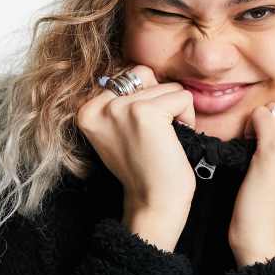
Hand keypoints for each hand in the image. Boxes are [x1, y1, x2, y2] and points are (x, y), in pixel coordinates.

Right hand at [76, 64, 196, 250]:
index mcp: (86, 110)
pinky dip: (188, 117)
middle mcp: (99, 106)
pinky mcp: (145, 112)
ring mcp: (120, 107)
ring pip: (166, 85)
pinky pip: (182, 96)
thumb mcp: (118, 131)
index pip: (127, 77)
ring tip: (164, 140)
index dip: (146, 102)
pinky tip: (175, 140)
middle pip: (146, 76)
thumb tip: (144, 72)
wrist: (152, 203)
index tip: (140, 136)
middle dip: (161, 102)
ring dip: (175, 111)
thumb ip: (121, 100)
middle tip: (155, 137)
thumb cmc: (143, 168)